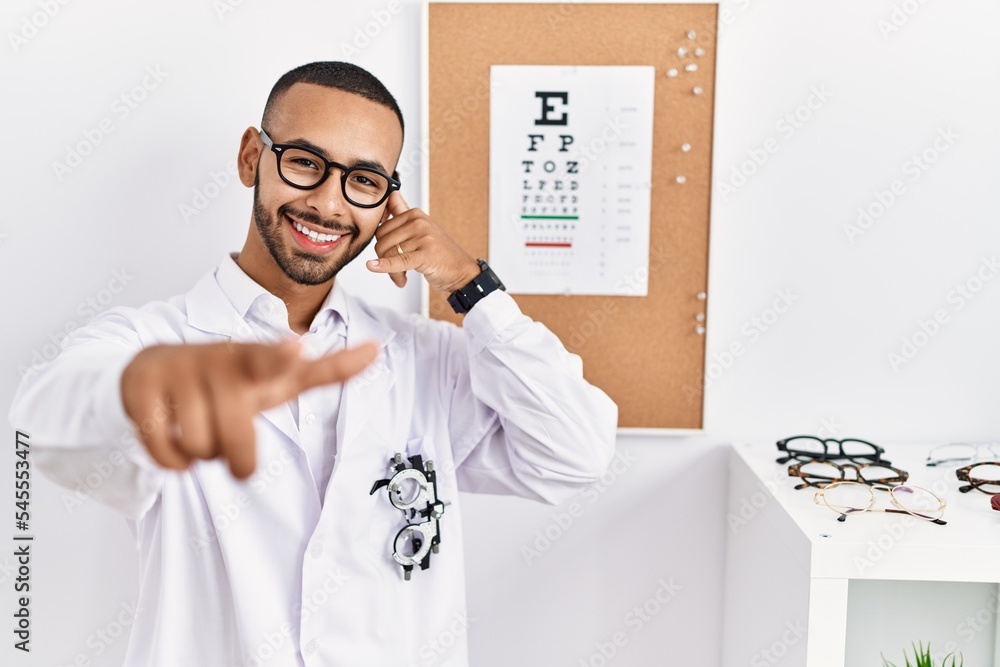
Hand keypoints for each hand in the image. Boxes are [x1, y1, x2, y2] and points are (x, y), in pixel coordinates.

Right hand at [120, 339, 377, 478]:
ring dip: (203, 453)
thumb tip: (376, 351)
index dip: (282, 358)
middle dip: (238, 457)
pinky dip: (173, 459)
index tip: (298, 349)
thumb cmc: (228, 379)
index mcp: (253, 359)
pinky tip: (174, 438)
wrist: (150, 369)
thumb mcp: (274, 377)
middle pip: (235, 435)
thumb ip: (324, 370)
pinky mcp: (142, 387)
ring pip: (201, 445)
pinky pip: (165, 450)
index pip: (270, 359)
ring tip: (200, 427)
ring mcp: (177, 370)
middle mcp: (217, 360)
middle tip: (232, 448)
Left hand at [366, 191, 480, 291]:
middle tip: (397, 270)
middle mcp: (418, 223)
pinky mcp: (425, 254)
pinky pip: (398, 261)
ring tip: (402, 276)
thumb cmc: (440, 253)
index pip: (381, 230)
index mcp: (414, 214)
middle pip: (382, 242)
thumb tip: (392, 194)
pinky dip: (384, 266)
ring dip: (392, 272)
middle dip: (385, 260)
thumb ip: (403, 211)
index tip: (391, 256)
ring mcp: (423, 237)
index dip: (382, 246)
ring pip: (389, 255)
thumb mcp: (421, 228)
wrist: (461, 271)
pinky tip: (373, 267)